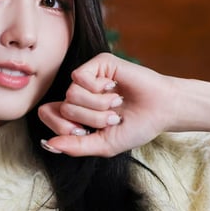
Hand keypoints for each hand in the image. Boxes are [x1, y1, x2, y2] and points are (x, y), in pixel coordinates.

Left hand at [37, 52, 174, 156]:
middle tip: (112, 117)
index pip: (47, 114)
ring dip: (98, 105)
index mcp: (76, 112)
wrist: (162, 110)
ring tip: (116, 104)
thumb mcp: (103, 144)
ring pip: (71, 94)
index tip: (85, 132)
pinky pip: (79, 77)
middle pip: (64, 108)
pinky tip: (115, 89)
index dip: (61, 127)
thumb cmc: (135, 127)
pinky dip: (99, 90)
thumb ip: (75, 146)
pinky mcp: (98, 64)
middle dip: (91, 119)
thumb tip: (48, 144)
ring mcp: (88, 77)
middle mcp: (78, 93)